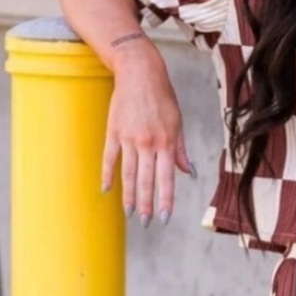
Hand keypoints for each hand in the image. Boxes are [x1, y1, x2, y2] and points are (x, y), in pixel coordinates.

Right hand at [102, 41, 193, 225]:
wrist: (139, 72)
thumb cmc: (162, 97)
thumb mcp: (178, 123)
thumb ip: (181, 150)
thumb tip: (188, 173)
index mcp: (167, 143)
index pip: (166, 179)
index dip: (165, 201)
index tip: (165, 218)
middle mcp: (148, 143)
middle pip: (145, 181)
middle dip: (146, 205)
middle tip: (147, 223)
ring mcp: (129, 138)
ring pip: (128, 174)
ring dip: (129, 196)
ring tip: (130, 213)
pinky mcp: (114, 131)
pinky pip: (110, 158)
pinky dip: (108, 175)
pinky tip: (107, 190)